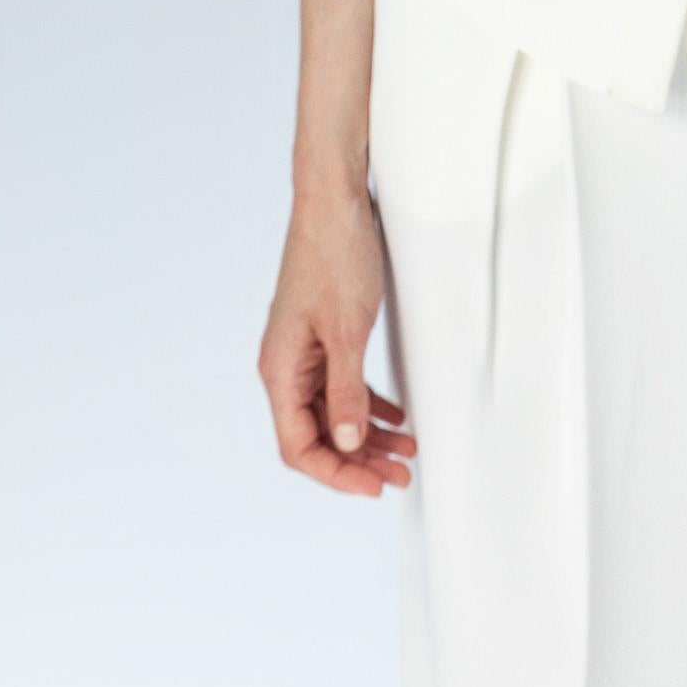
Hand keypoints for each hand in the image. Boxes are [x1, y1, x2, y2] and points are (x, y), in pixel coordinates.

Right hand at [258, 186, 417, 498]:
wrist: (334, 199)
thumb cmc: (335, 256)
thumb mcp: (348, 331)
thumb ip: (347, 392)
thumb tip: (348, 446)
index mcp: (280, 370)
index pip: (300, 446)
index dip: (337, 474)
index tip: (375, 486)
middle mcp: (286, 366)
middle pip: (318, 434)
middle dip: (359, 460)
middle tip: (401, 476)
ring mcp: (304, 350)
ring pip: (334, 411)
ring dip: (368, 435)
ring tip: (406, 452)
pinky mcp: (323, 335)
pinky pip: (342, 384)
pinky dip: (368, 404)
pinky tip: (395, 417)